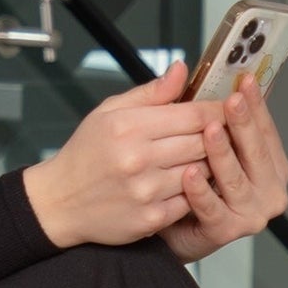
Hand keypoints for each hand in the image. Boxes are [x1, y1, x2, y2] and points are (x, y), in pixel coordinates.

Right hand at [23, 57, 230, 246]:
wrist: (60, 202)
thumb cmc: (85, 154)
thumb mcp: (109, 112)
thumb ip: (151, 93)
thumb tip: (183, 69)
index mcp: (129, 126)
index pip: (194, 115)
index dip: (218, 110)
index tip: (228, 109)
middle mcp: (138, 158)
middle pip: (203, 143)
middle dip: (217, 137)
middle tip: (224, 134)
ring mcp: (146, 191)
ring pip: (201, 172)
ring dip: (209, 165)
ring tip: (205, 158)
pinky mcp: (150, 218)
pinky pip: (190, 201)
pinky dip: (195, 192)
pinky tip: (189, 184)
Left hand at [156, 70, 287, 264]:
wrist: (162, 224)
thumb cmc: (183, 181)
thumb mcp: (186, 137)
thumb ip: (188, 106)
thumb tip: (181, 68)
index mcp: (267, 162)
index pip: (265, 128)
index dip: (255, 104)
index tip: (245, 81)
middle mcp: (267, 187)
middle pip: (256, 152)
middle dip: (243, 124)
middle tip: (232, 101)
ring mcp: (251, 211)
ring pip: (237, 180)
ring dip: (223, 155)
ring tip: (210, 132)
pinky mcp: (227, 230)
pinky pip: (214, 209)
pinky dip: (202, 192)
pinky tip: (190, 174)